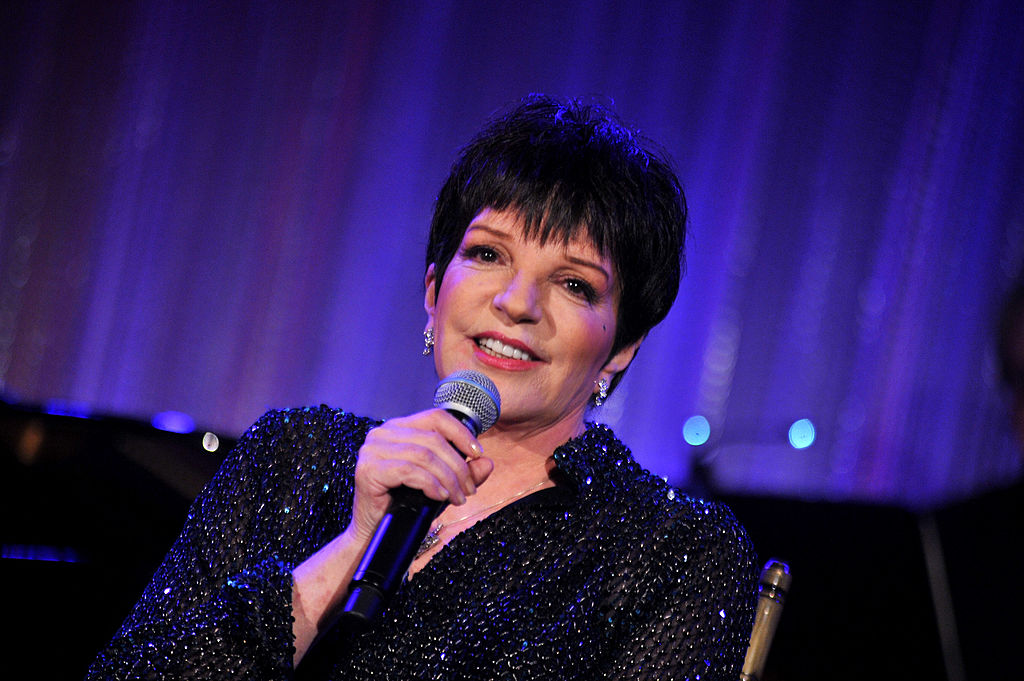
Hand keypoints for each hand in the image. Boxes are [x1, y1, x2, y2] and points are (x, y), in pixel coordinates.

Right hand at [347, 408, 493, 542]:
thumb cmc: (405, 505)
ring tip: (458, 497)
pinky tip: (440, 496)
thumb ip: (464, 472)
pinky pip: (409, 470)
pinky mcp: (368, 469)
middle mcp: (383, 433)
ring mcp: (372, 449)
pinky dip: (430, 483)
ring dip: (448, 478)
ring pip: (424, 455)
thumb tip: (487, 462)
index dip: (461, 433)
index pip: (436, 418)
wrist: (374, 532)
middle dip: (458, 465)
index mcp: (399, 428)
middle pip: (433, 439)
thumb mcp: (441, 485)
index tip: (478, 452)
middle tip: (469, 489)